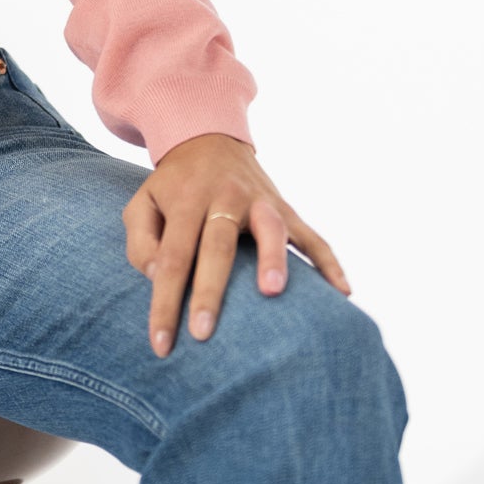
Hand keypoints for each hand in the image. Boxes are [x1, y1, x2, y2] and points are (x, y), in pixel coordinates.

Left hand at [123, 132, 350, 357]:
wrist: (208, 139)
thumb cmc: (172, 187)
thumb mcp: (141, 205)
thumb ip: (142, 242)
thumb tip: (160, 277)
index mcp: (186, 201)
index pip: (172, 257)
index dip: (165, 301)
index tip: (161, 344)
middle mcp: (225, 198)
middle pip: (218, 246)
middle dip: (211, 291)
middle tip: (203, 333)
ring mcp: (260, 202)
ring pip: (271, 230)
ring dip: (273, 259)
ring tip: (272, 293)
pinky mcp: (287, 209)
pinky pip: (312, 236)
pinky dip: (328, 262)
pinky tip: (342, 292)